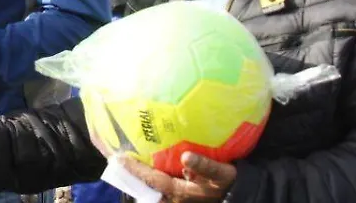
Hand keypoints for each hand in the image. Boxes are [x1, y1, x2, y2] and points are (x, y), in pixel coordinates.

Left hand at [122, 152, 236, 202]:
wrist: (238, 195)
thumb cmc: (229, 182)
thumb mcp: (222, 173)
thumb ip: (206, 166)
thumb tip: (186, 157)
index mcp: (183, 193)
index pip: (154, 180)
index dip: (136, 170)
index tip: (120, 158)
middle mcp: (176, 200)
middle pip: (147, 190)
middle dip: (132, 177)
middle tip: (116, 162)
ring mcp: (177, 202)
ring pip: (151, 194)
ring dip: (138, 182)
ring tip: (125, 166)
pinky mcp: (178, 199)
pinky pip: (158, 194)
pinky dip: (147, 186)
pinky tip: (141, 176)